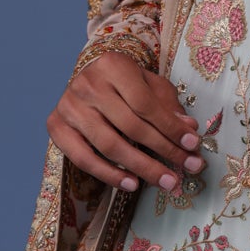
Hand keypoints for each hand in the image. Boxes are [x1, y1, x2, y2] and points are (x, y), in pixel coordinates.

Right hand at [47, 54, 206, 193]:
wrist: (86, 80)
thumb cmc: (123, 84)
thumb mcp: (149, 85)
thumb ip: (168, 105)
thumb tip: (189, 130)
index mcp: (113, 66)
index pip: (146, 104)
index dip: (171, 128)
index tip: (192, 146)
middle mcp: (87, 84)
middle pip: (131, 126)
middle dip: (163, 151)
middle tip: (187, 168)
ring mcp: (69, 106)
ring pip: (110, 145)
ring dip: (142, 167)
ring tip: (166, 181)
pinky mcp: (57, 127)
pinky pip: (84, 159)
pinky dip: (109, 175)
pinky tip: (132, 184)